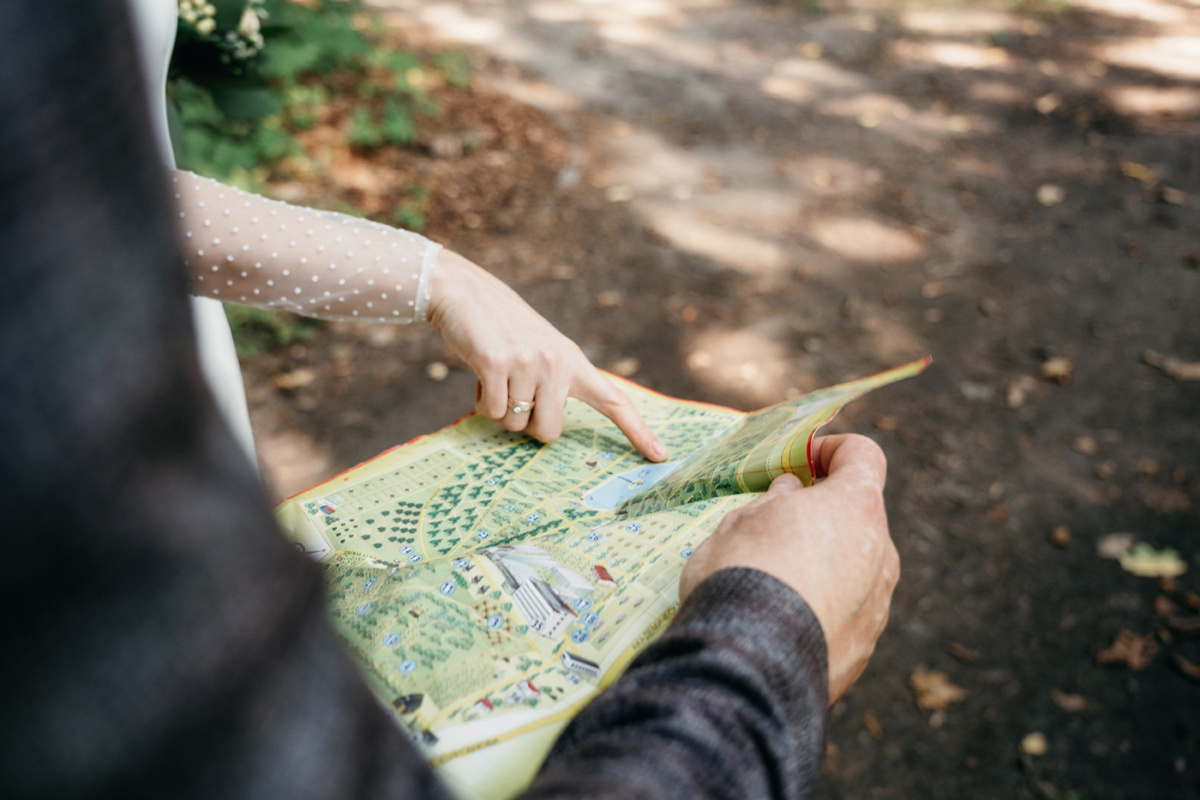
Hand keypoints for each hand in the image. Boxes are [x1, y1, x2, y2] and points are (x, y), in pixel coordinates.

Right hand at [427, 251, 666, 461]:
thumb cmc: (504, 331)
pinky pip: (491, 412)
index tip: (660, 455)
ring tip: (497, 377)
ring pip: (516, 425)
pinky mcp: (496, 364)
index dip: (637, 430)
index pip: (614, 401)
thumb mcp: (543, 350)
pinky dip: (481, 402)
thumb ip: (556, 383)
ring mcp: (528, 363)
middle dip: (528, 424)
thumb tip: (547, 431)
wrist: (467, 294)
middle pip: (549, 432)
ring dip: (501, 411)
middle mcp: (557, 362)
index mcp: (574, 361)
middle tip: (516, 395)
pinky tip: (482, 374)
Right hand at [679, 434, 898, 701]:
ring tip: (773, 582)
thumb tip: (792, 494)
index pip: (863, 455)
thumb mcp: (743, 520)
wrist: (750, 660)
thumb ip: (775, 502)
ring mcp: (878, 604)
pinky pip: (845, 615)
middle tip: (775, 526)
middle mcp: (881, 553)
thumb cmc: (742, 571)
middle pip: (859, 518)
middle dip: (823, 515)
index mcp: (856, 506)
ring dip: (824, 565)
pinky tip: (780, 623)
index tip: (800, 462)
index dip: (831, 450)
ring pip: (855, 569)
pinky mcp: (864, 649)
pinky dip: (821, 610)